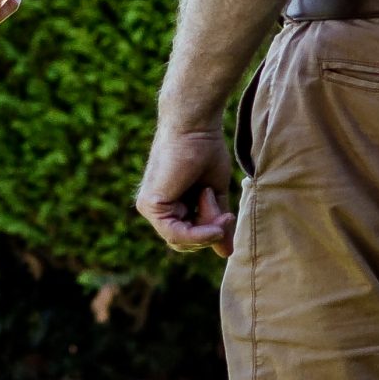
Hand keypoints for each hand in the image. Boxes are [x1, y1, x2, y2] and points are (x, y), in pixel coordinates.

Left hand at [136, 124, 236, 257]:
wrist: (196, 125)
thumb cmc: (205, 150)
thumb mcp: (215, 194)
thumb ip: (216, 223)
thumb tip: (226, 253)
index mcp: (168, 204)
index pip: (188, 237)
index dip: (210, 233)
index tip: (228, 216)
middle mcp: (155, 207)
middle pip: (185, 241)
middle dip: (209, 230)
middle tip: (224, 211)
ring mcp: (150, 207)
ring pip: (182, 240)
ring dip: (206, 224)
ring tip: (211, 196)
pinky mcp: (151, 204)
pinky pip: (176, 234)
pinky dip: (199, 233)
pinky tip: (215, 224)